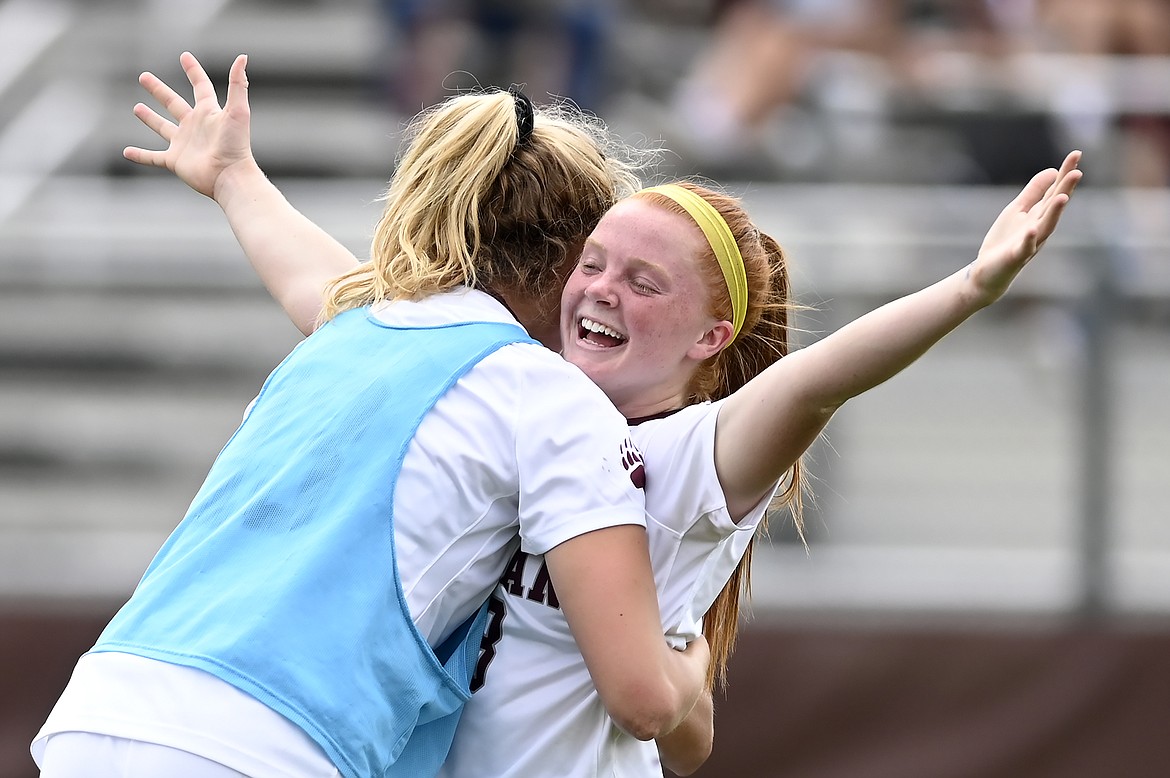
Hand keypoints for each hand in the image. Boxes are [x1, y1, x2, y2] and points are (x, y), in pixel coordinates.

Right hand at [123, 51, 255, 199]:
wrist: (230, 176)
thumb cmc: (236, 145)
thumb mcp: (238, 111)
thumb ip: (238, 84)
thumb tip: (242, 57)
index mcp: (208, 113)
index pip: (200, 86)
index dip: (193, 71)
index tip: (184, 56)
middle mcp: (195, 126)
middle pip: (174, 103)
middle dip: (159, 90)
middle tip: (143, 76)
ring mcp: (184, 144)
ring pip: (162, 127)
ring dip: (149, 118)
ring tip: (136, 108)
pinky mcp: (175, 161)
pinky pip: (153, 158)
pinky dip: (140, 155)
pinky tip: (126, 152)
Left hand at [969, 150, 1082, 304]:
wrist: (989, 271)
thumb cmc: (1005, 240)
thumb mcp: (1018, 209)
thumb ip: (1034, 191)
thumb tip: (1053, 170)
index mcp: (1040, 215)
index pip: (1055, 191)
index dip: (1065, 173)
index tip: (1077, 153)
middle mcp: (1040, 228)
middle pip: (1055, 206)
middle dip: (1065, 189)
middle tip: (1077, 171)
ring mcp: (1030, 243)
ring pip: (1046, 226)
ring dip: (1054, 212)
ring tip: (1062, 196)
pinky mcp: (1016, 256)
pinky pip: (1025, 247)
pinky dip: (1029, 239)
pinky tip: (1032, 229)